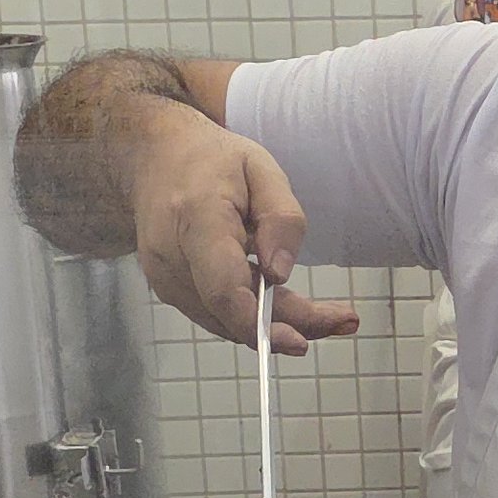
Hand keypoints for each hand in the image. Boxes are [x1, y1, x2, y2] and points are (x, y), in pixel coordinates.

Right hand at [123, 105, 362, 354]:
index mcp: (196, 217)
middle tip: (341, 322)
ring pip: (225, 320)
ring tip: (324, 316)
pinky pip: (215, 313)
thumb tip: (281, 273)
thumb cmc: (213, 160)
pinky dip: (250, 316)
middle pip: (230, 313)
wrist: (156, 157)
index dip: (260, 324)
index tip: (302, 340)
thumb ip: (280, 219)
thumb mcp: (262, 169)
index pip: (223, 289)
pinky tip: (282, 305)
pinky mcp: (167, 288)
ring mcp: (163, 277)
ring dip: (274, 324)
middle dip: (287, 326)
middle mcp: (171, 256)